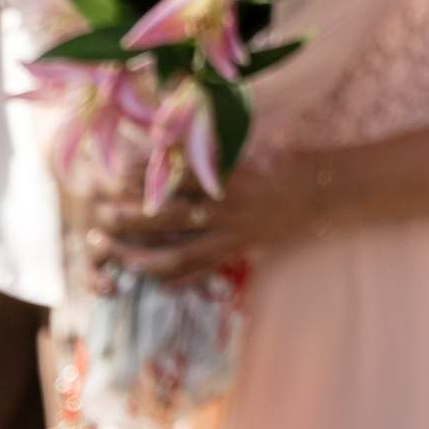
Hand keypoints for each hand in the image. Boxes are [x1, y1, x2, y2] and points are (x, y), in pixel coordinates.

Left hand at [86, 151, 324, 282]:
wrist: (327, 193)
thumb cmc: (292, 164)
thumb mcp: (255, 149)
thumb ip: (218, 153)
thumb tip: (183, 144)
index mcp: (228, 178)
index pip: (176, 180)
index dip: (144, 180)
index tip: (114, 176)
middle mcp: (226, 209)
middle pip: (169, 218)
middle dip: (132, 220)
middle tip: (101, 218)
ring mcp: (234, 234)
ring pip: (181, 254)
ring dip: (147, 259)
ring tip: (120, 260)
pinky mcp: (243, 251)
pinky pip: (206, 270)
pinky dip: (181, 279)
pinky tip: (159, 284)